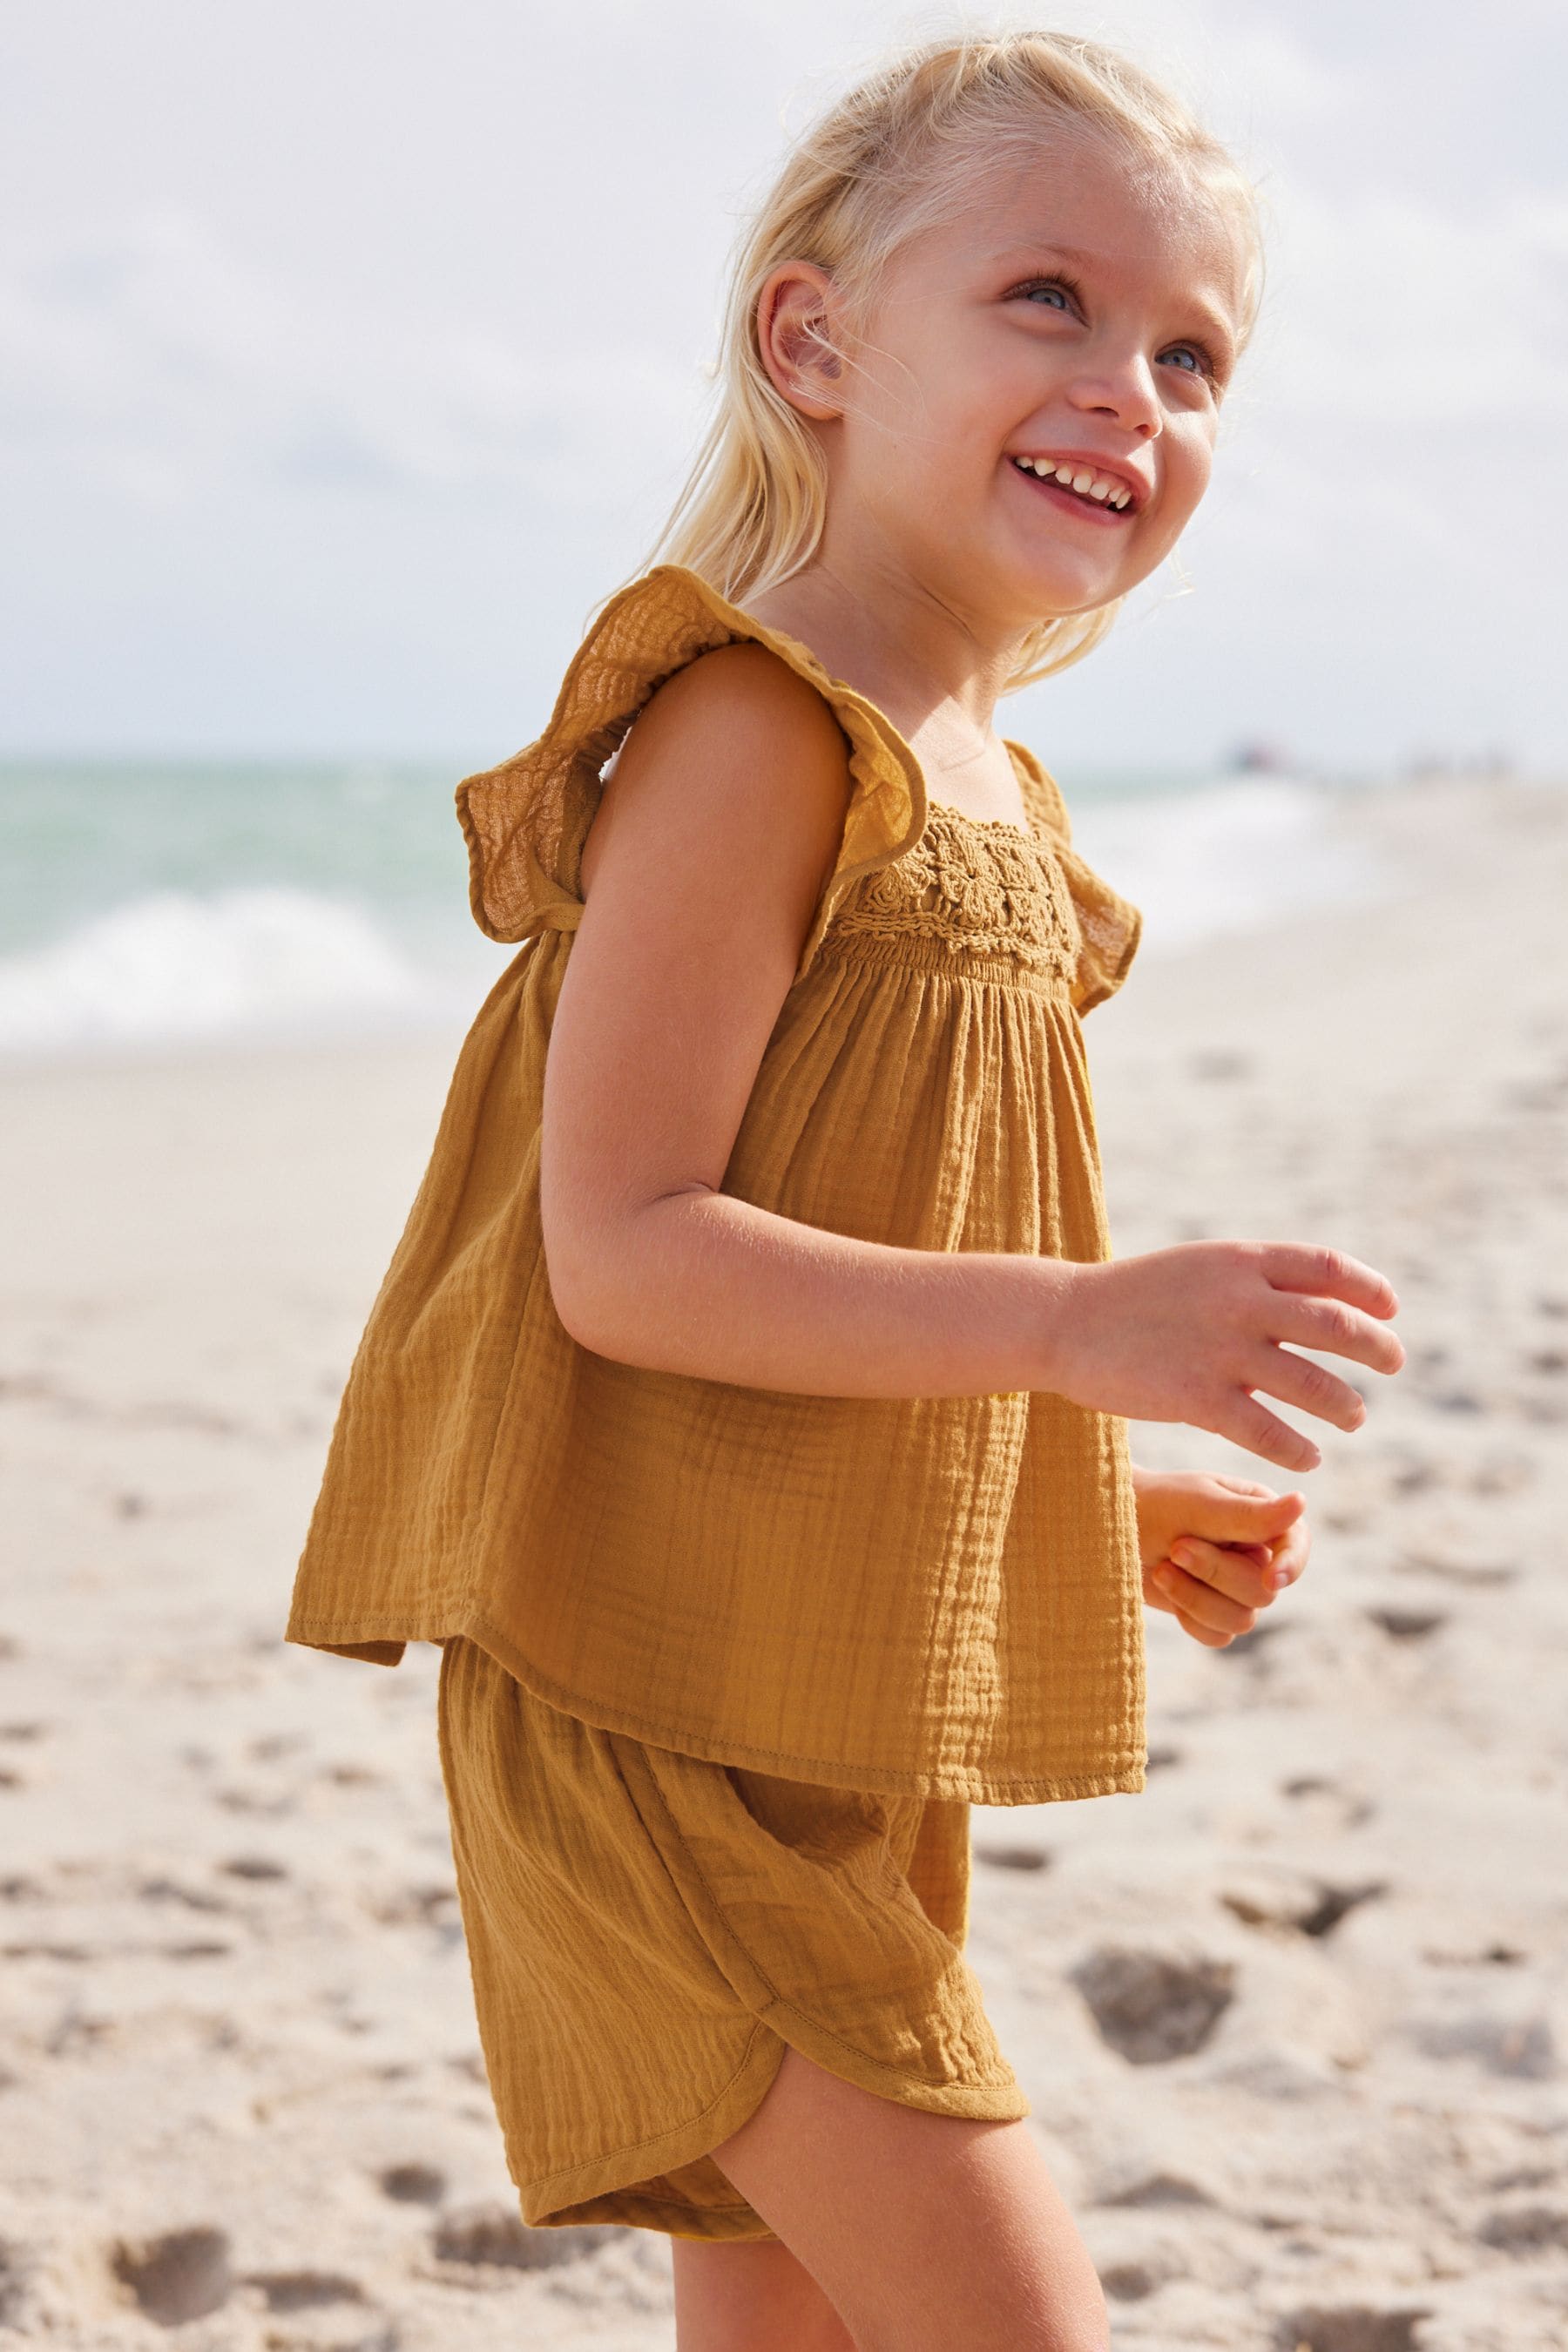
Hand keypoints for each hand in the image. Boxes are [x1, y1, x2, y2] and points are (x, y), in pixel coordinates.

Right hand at [1046, 1241, 1404, 1473]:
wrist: (1063, 1321)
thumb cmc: (1134, 1298)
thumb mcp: (1199, 1268)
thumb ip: (1253, 1279)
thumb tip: (1316, 1297)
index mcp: (1241, 1261)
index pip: (1330, 1267)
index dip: (1370, 1289)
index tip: (1390, 1309)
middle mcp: (1240, 1300)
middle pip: (1337, 1325)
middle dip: (1377, 1347)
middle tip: (1393, 1363)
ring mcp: (1221, 1350)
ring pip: (1313, 1385)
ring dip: (1345, 1405)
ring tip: (1354, 1417)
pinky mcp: (1197, 1399)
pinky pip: (1269, 1432)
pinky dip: (1298, 1448)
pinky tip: (1307, 1457)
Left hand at [1131, 1464, 1309, 1648]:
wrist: (1109, 1528)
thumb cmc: (1157, 1505)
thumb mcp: (1201, 1506)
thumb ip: (1250, 1514)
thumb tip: (1301, 1502)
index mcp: (1262, 1516)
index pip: (1296, 1545)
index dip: (1292, 1566)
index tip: (1273, 1579)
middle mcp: (1255, 1554)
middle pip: (1264, 1591)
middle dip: (1216, 1573)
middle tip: (1177, 1547)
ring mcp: (1234, 1588)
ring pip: (1242, 1620)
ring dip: (1196, 1597)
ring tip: (1162, 1568)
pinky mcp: (1210, 1613)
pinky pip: (1218, 1636)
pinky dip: (1189, 1617)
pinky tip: (1167, 1587)